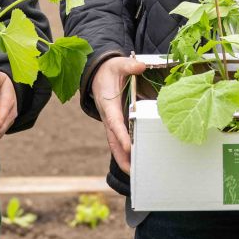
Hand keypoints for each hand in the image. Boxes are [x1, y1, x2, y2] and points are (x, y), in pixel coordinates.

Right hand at [91, 54, 148, 172]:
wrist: (97, 74)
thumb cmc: (109, 70)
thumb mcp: (117, 64)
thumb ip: (129, 65)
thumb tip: (141, 66)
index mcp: (109, 105)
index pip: (115, 122)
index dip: (122, 135)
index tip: (130, 147)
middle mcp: (108, 117)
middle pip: (114, 141)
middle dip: (122, 157)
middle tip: (132, 172)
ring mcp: (111, 123)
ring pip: (116, 145)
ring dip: (124, 159)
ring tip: (136, 174)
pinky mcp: (115, 124)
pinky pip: (119, 141)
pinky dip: (126, 153)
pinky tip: (136, 162)